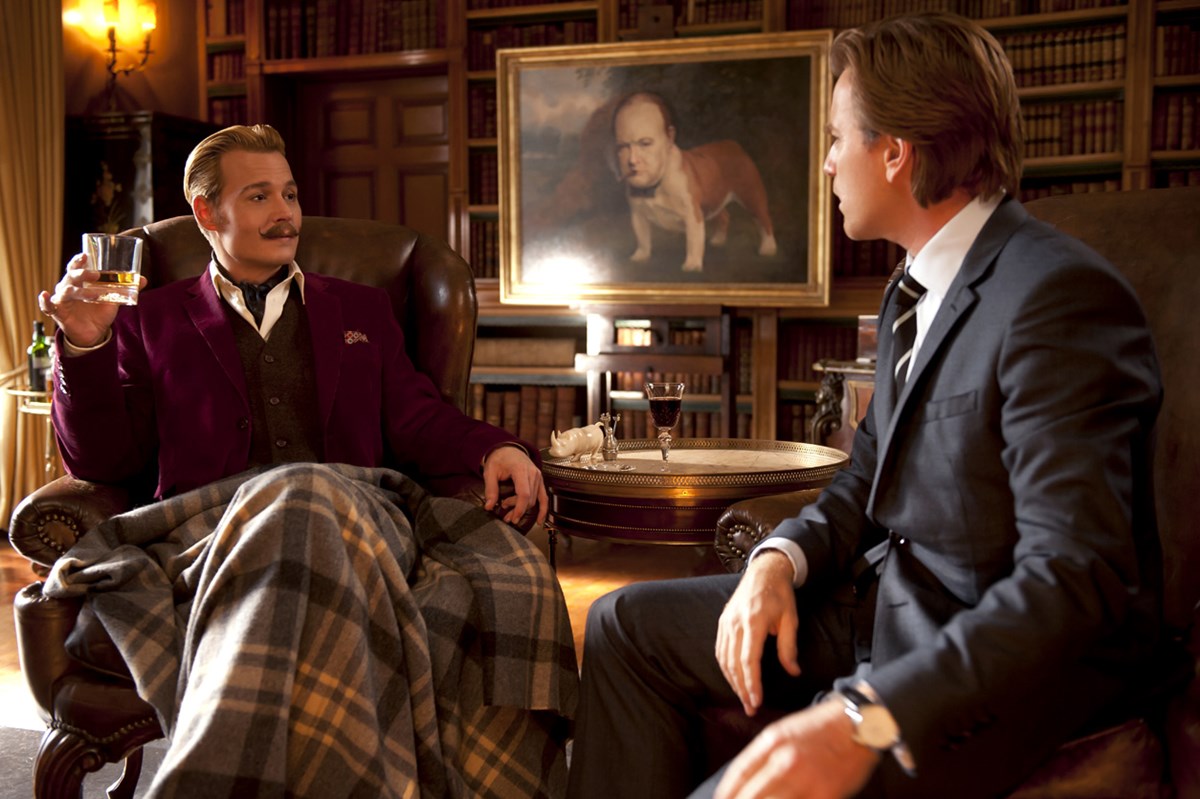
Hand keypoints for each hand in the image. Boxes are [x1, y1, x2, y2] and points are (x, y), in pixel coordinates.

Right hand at [37, 252, 146, 347]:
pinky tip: (43, 294)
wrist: (94, 332)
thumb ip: (125, 289)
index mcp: (79, 281)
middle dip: (82, 273)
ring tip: (94, 295)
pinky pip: (47, 306)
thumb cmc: (99, 310)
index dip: (78, 260)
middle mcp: (68, 287)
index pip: (76, 266)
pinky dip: (44, 301)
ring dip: (79, 291)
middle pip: (71, 276)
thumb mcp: (113, 299)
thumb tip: (143, 279)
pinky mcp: (58, 312)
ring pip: (66, 290)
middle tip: (96, 274)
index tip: (85, 255)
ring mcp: (62, 299)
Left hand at [482, 444, 547, 525]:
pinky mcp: (539, 480)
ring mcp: (538, 476)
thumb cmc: (499, 459)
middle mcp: (533, 473)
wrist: (508, 449)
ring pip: (534, 499)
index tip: (513, 518)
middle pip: (528, 498)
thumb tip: (489, 506)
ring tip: (512, 515)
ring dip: (523, 510)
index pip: (524, 493)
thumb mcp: (490, 472)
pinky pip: (544, 497)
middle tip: (506, 517)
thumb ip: (490, 489)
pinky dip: (543, 509)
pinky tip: (540, 521)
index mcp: (521, 469)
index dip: (519, 508)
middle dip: (518, 510)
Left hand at [715, 698, 878, 798]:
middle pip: (752, 795)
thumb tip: (744, 780)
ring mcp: (806, 781)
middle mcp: (785, 761)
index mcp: (772, 742)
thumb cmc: (818, 728)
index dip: (727, 791)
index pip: (740, 772)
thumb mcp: (783, 731)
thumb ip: (763, 754)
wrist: (858, 725)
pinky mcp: (825, 796)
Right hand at [716, 549, 800, 714]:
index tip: (757, 700)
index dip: (752, 682)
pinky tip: (733, 679)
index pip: (749, 659)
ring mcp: (726, 622)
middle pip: (734, 663)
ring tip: (743, 698)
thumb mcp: (791, 618)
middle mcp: (736, 623)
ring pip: (724, 659)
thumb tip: (793, 671)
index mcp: (754, 621)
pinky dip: (725, 668)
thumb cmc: (780, 594)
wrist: (764, 571)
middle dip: (742, 689)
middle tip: (751, 708)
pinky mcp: (722, 622)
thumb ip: (789, 646)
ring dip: (732, 681)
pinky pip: (720, 650)